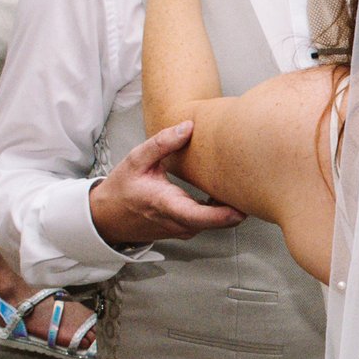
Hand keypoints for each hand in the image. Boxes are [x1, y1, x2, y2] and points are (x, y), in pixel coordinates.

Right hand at [87, 121, 248, 246]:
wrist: (107, 217)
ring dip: (227, 208)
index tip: (243, 208)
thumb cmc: (122, 189)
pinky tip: (220, 193)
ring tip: (238, 185)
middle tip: (252, 185)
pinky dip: (217, 211)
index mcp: (166, 205)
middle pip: (215, 222)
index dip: (224, 215)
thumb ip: (162, 143)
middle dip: (236, 207)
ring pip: (213, 223)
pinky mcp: (184, 230)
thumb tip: (187, 127)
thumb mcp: (136, 160)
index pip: (200, 217)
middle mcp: (177, 222)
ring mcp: (182, 229)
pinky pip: (207, 223)